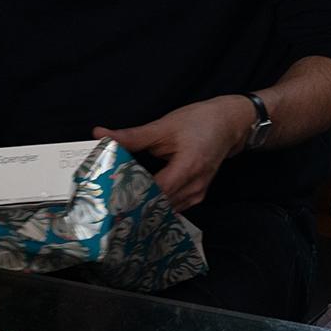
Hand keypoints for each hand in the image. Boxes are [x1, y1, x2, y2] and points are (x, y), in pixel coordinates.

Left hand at [95, 95, 257, 211]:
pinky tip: (138, 204)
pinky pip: (173, 207)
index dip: (131, 197)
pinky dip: (156, 206)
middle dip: (133, 205)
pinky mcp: (196, 196)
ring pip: (165, 210)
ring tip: (117, 207)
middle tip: (105, 207)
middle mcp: (194, 186)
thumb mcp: (164, 126)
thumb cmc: (200, 121)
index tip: (107, 199)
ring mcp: (197, 194)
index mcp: (188, 167)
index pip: (155, 192)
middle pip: (159, 205)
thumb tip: (100, 134)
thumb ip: (132, 136)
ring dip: (144, 208)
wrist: (230, 124)